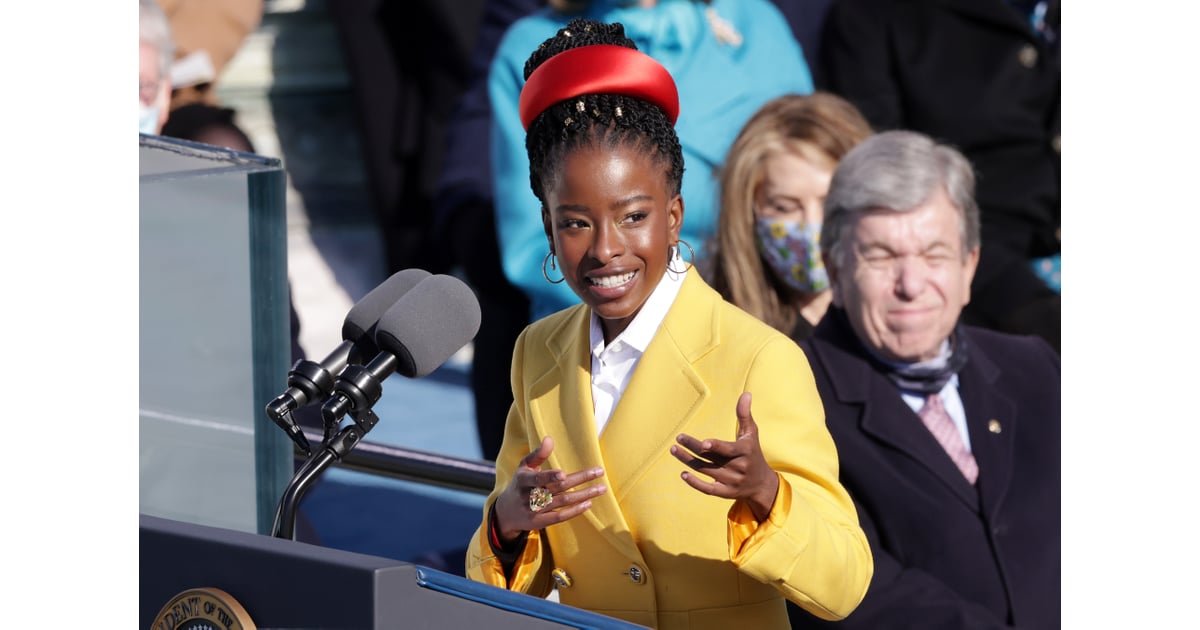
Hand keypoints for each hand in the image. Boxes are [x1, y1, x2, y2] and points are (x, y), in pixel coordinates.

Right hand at [492, 435, 606, 542]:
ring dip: (584, 495)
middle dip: (580, 479)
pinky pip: (560, 517)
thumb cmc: (520, 484)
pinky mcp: (540, 522)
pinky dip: (575, 511)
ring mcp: (535, 510)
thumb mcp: (524, 467)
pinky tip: (588, 503)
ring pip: (563, 502)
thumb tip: (549, 439)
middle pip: (558, 488)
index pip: (538, 478)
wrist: (506, 512)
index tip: (563, 474)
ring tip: (601, 488)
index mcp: (524, 480)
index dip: (550, 477)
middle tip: (600, 472)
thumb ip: (538, 454)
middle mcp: (529, 496)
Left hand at [671, 392, 779, 520]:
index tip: (703, 443)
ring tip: (674, 450)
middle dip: (693, 448)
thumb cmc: (753, 453)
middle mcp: (738, 467)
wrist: (762, 484)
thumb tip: (746, 393)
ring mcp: (731, 481)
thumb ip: (745, 415)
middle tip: (679, 438)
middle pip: (711, 458)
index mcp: (745, 452)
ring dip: (688, 461)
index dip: (716, 447)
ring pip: (705, 470)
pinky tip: (683, 473)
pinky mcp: (725, 492)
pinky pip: (708, 489)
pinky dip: (695, 483)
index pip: (728, 450)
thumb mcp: (751, 434)